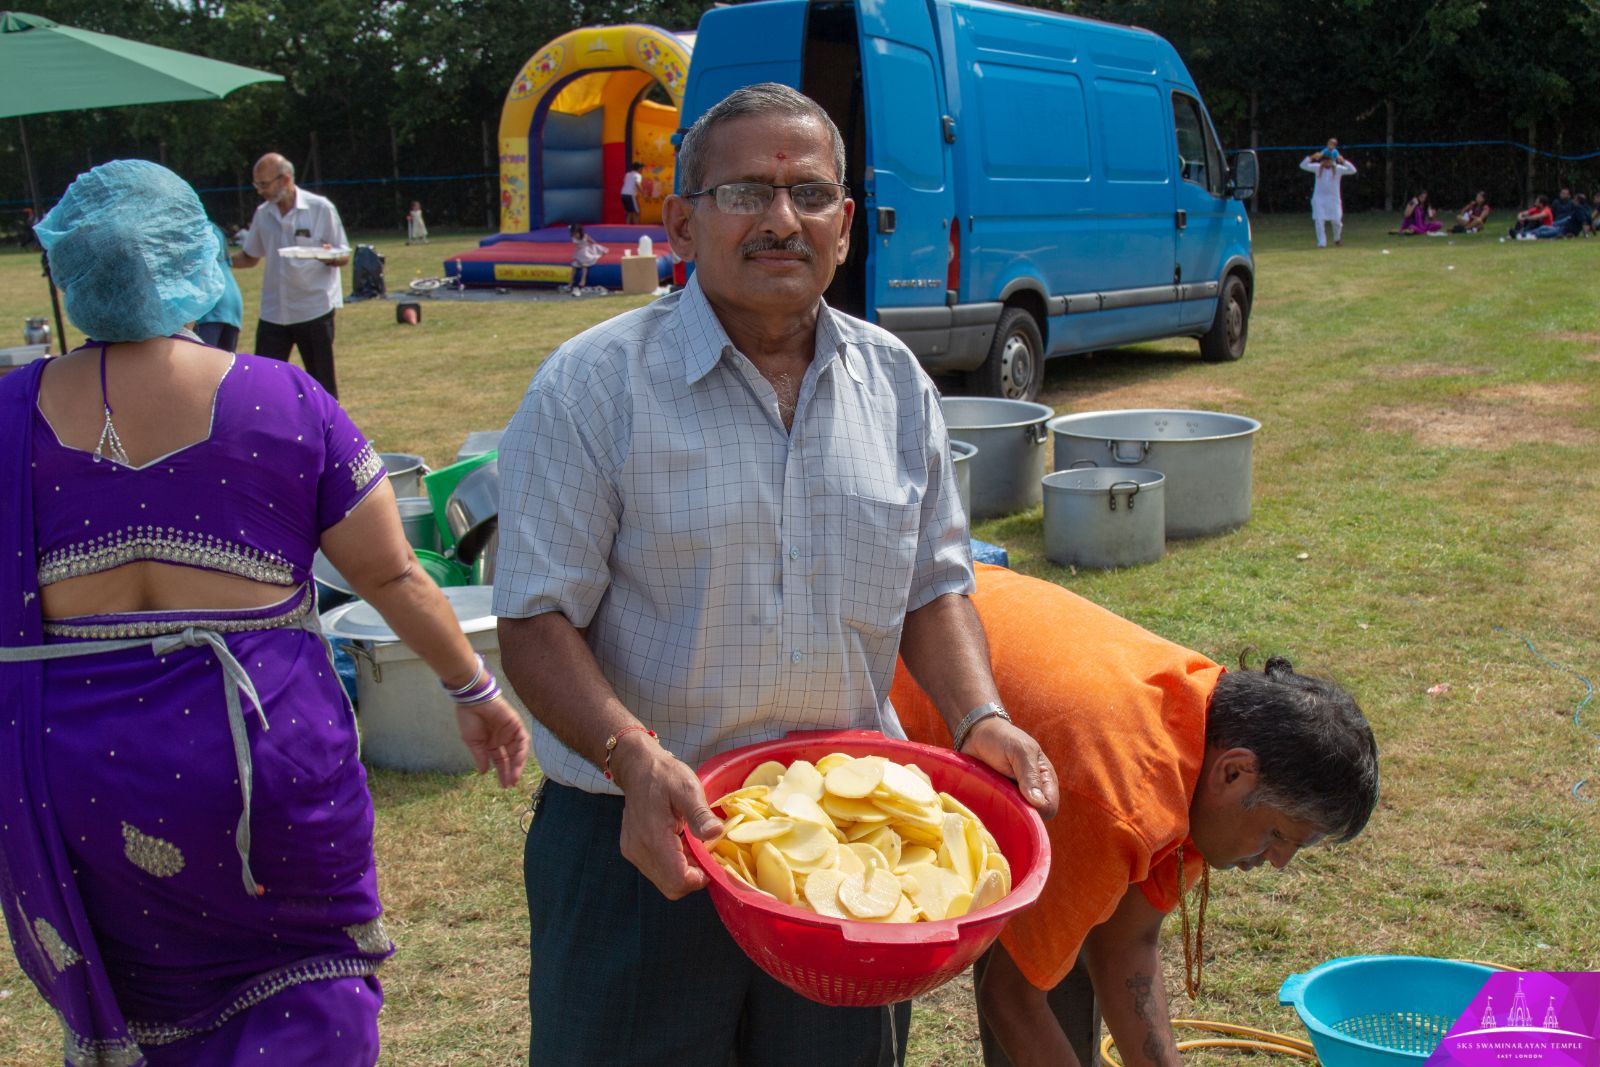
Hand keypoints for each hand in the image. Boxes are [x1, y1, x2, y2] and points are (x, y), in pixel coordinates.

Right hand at [454, 695, 530, 787]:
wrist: (473, 701)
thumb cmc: (469, 719)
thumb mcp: (473, 742)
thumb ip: (481, 757)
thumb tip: (483, 772)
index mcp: (491, 744)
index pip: (500, 761)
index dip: (502, 773)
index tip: (504, 785)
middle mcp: (502, 739)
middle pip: (510, 759)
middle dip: (511, 772)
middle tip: (510, 784)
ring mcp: (510, 732)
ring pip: (518, 752)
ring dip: (517, 765)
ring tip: (514, 777)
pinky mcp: (516, 724)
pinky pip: (523, 740)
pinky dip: (521, 752)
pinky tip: (517, 762)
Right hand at [613, 737, 724, 898]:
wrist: (638, 768)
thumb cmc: (665, 776)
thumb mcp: (688, 788)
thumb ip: (700, 814)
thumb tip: (717, 833)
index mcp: (653, 837)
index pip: (677, 880)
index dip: (699, 878)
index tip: (712, 860)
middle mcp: (639, 850)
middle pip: (671, 886)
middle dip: (693, 876)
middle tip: (704, 852)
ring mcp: (633, 852)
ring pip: (664, 881)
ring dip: (683, 870)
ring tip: (692, 844)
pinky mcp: (632, 851)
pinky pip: (656, 871)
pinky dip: (672, 864)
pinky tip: (680, 843)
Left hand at [961, 717, 1059, 818]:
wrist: (976, 734)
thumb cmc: (1002, 739)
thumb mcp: (1020, 751)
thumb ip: (1030, 775)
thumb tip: (1038, 802)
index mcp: (1045, 780)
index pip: (1050, 807)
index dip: (1038, 809)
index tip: (1020, 800)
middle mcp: (1033, 793)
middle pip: (1034, 818)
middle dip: (1020, 813)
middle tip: (1003, 798)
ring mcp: (1015, 798)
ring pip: (1016, 819)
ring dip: (1006, 813)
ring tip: (993, 798)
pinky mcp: (1000, 801)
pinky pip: (1001, 816)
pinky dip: (995, 813)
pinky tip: (987, 803)